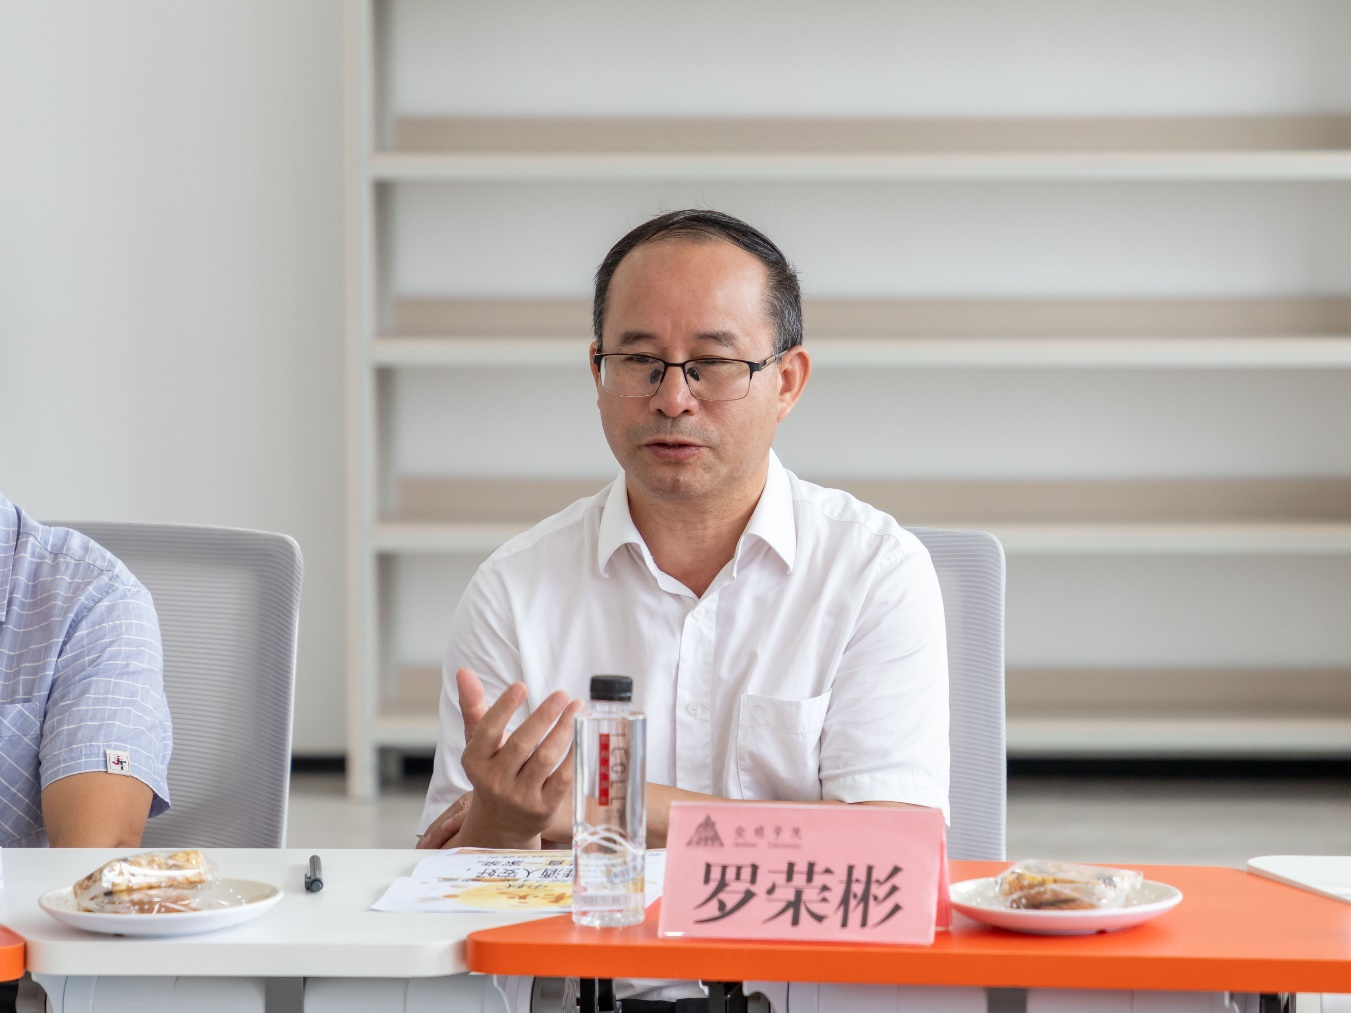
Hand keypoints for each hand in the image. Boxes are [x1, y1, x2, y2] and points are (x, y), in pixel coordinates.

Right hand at [423, 669, 581, 849]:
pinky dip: (574, 754)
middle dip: (543, 717)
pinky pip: (563, 778)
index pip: (488, 731)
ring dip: (563, 730)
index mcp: (476, 761)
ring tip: (577, 707)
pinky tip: (582, 734)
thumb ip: (473, 706)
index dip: (503, 708)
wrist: (500, 825)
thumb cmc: (491, 771)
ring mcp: (521, 797)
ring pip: (545, 759)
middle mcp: (496, 781)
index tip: (521, 686)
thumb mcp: (478, 743)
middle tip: (562, 694)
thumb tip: (464, 671)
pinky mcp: (544, 807)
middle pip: (521, 744)